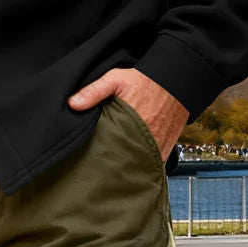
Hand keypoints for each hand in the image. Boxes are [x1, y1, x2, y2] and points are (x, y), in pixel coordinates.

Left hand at [67, 67, 188, 160]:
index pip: (109, 150)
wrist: (175, 83)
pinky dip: (141, 163)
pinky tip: (130, 162)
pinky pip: (151, 163)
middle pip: (123, 162)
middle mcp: (145, 141)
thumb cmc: (146, 81)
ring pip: (137, 165)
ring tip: (113, 167)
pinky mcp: (166, 149)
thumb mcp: (116, 79)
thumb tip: (72, 104)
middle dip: (111, 165)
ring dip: (127, 165)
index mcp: (129, 126)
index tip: (88, 159)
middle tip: (98, 167)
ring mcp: (157, 148)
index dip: (98, 156)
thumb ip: (94, 91)